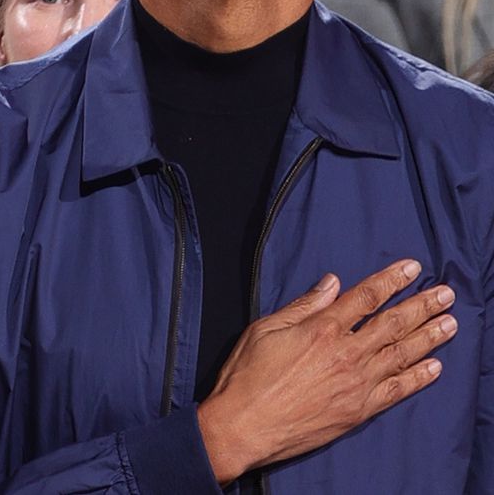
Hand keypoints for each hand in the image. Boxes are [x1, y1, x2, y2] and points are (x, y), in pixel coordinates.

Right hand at [197, 259, 455, 483]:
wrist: (244, 426)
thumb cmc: (247, 375)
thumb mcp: (265, 328)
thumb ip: (303, 305)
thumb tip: (332, 283)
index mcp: (321, 328)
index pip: (366, 297)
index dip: (392, 280)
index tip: (413, 268)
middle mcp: (346, 353)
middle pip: (393, 323)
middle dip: (422, 306)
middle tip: (446, 294)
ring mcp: (357, 383)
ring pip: (402, 354)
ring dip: (429, 337)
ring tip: (450, 324)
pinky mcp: (359, 410)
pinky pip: (397, 390)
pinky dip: (418, 378)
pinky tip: (434, 367)